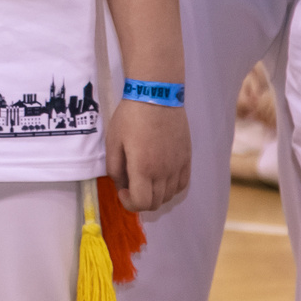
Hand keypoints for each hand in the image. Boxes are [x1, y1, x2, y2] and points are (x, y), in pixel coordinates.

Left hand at [108, 95, 190, 213]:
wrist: (156, 96)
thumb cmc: (130, 117)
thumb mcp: (113, 141)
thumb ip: (114, 168)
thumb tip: (121, 185)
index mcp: (143, 168)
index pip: (141, 203)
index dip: (129, 203)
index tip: (122, 190)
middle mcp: (164, 171)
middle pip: (156, 203)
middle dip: (140, 200)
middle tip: (131, 185)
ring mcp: (178, 166)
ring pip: (169, 195)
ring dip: (155, 195)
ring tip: (145, 180)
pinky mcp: (187, 158)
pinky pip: (182, 184)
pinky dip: (171, 188)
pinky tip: (161, 177)